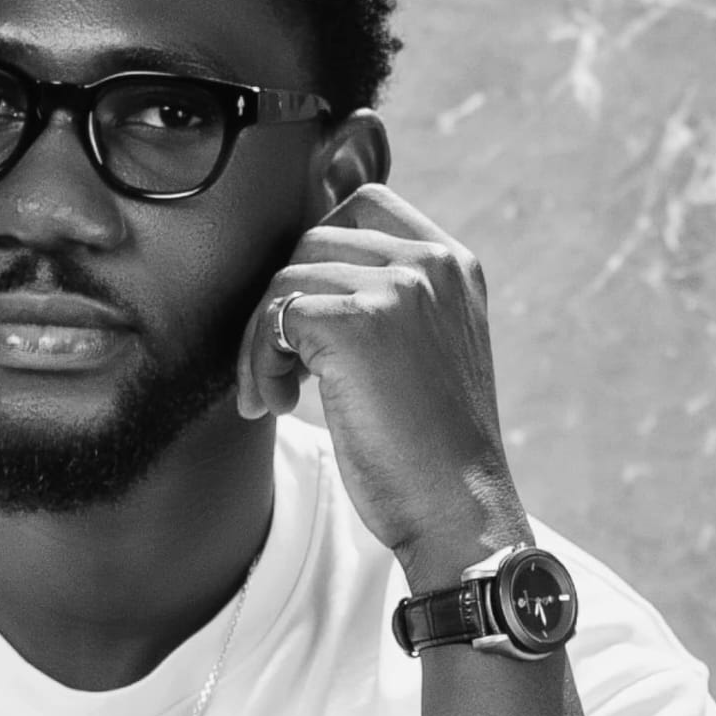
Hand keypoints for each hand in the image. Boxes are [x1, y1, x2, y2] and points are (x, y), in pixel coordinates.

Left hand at [236, 184, 531, 589]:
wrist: (457, 511)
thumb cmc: (428, 442)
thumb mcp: (427, 344)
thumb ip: (388, 295)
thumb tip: (298, 268)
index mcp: (452, 262)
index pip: (363, 204)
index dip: (316, 254)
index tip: (307, 319)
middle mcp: (432, 262)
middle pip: (310, 240)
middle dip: (281, 302)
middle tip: (285, 367)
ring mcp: (399, 288)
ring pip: (283, 279)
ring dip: (261, 340)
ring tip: (281, 392)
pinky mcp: (359, 323)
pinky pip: (274, 317)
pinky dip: (258, 363)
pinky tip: (281, 404)